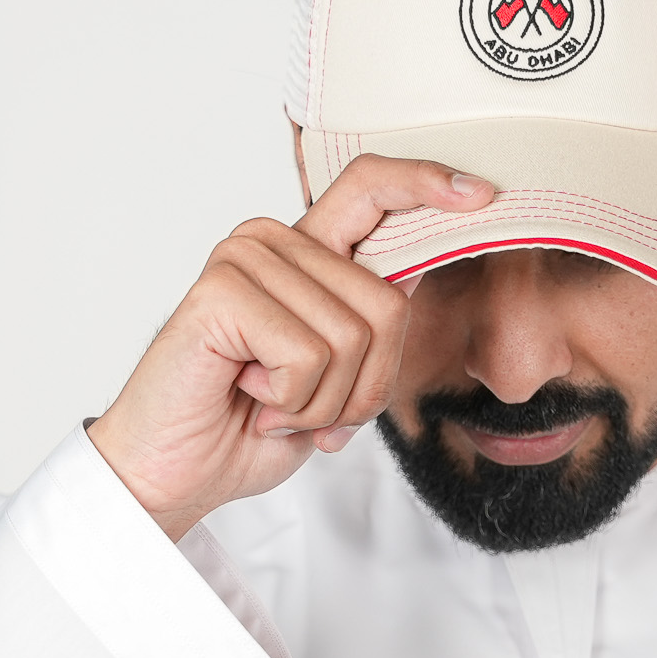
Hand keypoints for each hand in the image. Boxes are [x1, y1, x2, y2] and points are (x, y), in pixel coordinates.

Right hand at [88, 158, 494, 538]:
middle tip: (308, 408)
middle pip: (387, 303)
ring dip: (324, 400)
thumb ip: (370, 325)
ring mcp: (244, 258)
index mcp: (305, 251)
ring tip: (272, 404)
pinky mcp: (220, 292)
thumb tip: (419, 273)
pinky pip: (308, 355)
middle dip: (366, 384)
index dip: (426, 185)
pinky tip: (248, 396)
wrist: (176, 472)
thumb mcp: (337, 376)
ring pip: (352, 336)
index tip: (480, 194)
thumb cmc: (250, 426)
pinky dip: (292, 401)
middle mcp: (275, 240)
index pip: (372, 188)